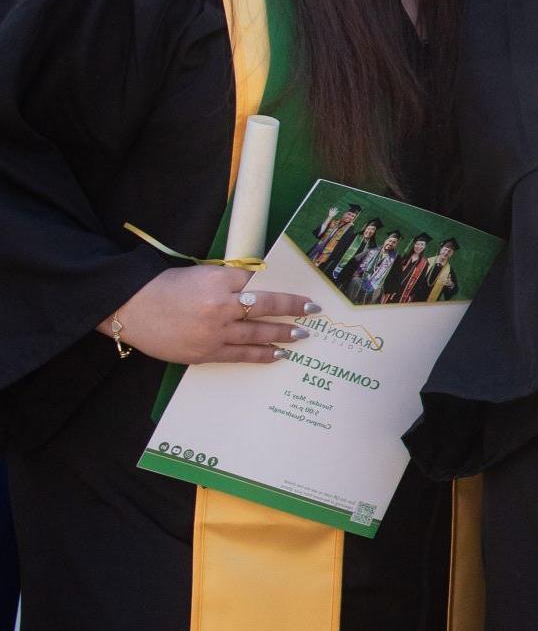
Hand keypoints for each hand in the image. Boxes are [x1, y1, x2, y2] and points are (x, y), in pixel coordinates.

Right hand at [102, 264, 317, 365]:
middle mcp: (220, 307)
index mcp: (218, 282)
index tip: (300, 294)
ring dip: (283, 334)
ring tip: (302, 335)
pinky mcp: (205, 353)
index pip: (257, 283)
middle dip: (293, 310)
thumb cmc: (164, 287)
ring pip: (258, 333)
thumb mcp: (199, 274)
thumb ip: (229, 280)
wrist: (131, 308)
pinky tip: (278, 353)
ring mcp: (214, 332)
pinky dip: (262, 354)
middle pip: (266, 308)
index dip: (278, 289)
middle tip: (314, 311)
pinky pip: (241, 355)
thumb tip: (260, 285)